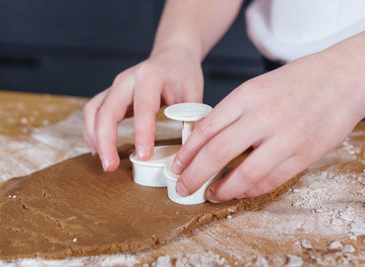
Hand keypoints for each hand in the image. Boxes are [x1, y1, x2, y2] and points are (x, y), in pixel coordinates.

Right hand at [83, 44, 202, 170]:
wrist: (171, 56)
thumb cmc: (182, 73)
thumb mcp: (194, 91)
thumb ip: (191, 118)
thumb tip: (190, 150)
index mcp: (150, 77)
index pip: (143, 108)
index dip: (142, 134)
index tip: (143, 155)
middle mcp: (127, 80)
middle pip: (107, 110)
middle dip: (105, 140)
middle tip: (110, 167)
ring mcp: (115, 86)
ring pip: (93, 111)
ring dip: (94, 138)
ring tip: (104, 161)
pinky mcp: (110, 94)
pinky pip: (93, 112)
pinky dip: (92, 131)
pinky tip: (98, 149)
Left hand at [172, 50, 364, 201]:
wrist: (343, 77)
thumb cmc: (297, 81)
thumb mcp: (257, 87)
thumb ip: (233, 112)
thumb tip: (207, 141)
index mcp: (248, 95)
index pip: (207, 128)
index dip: (188, 152)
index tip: (178, 166)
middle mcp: (264, 115)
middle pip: (218, 152)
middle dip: (195, 175)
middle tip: (182, 187)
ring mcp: (287, 137)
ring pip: (245, 173)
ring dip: (223, 189)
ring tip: (210, 194)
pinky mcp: (306, 154)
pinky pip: (272, 179)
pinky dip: (251, 190)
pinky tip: (240, 192)